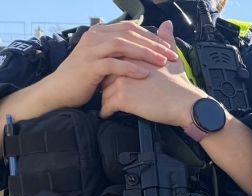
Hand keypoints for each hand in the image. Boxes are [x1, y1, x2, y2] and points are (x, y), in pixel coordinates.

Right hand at [45, 21, 178, 109]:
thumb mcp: (105, 61)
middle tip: (172, 54)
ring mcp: (91, 51)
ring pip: (122, 45)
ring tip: (162, 62)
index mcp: (100, 33)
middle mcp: (95, 37)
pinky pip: (113, 64)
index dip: (152, 36)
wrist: (60, 91)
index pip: (130, 28)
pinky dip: (130, 68)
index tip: (170, 47)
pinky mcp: (89, 66)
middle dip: (153, 44)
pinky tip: (145, 74)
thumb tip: (145, 50)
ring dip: (145, 53)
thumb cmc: (85, 78)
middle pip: (129, 34)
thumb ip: (121, 53)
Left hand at [100, 21, 207, 126]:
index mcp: (134, 55)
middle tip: (109, 94)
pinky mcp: (122, 99)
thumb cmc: (181, 85)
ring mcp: (122, 82)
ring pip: (104, 91)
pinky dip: (106, 112)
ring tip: (109, 106)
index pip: (115, 60)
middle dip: (107, 84)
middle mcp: (124, 65)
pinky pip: (106, 106)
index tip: (117, 79)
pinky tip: (109, 114)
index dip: (116, 71)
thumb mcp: (174, 58)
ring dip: (106, 99)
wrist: (185, 104)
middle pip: (106, 74)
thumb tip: (167, 25)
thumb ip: (167, 40)